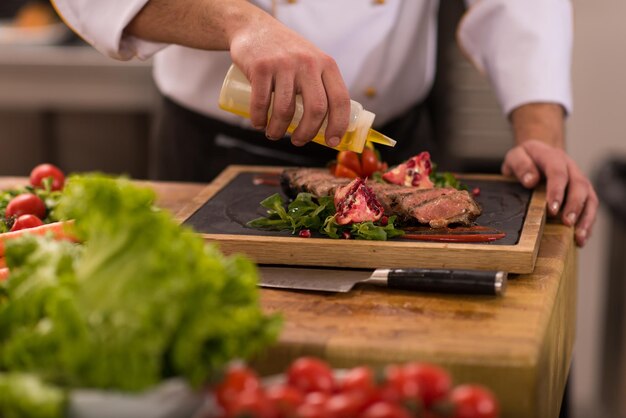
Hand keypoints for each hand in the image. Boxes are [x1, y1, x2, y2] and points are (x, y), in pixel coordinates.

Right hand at [229, 11, 349, 146]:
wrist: (254, 28)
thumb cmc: (286, 54)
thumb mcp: (311, 62)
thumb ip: (321, 85)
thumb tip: (328, 126)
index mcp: (326, 65)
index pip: (340, 100)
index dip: (339, 125)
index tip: (331, 142)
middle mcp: (309, 63)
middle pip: (316, 109)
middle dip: (307, 133)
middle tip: (298, 142)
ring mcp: (284, 64)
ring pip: (286, 110)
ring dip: (278, 131)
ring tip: (273, 134)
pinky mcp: (261, 66)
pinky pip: (262, 102)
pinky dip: (259, 119)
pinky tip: (258, 124)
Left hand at [504, 104, 597, 246]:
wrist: (538, 155)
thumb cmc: (525, 159)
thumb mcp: (515, 156)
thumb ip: (520, 165)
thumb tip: (531, 181)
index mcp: (552, 157)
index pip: (558, 172)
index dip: (556, 191)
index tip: (552, 209)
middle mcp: (570, 167)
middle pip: (579, 185)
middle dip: (574, 206)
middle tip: (567, 223)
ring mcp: (579, 180)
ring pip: (590, 197)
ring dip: (586, 218)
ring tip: (579, 237)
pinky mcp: (583, 192)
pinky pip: (590, 207)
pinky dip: (588, 223)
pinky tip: (581, 238)